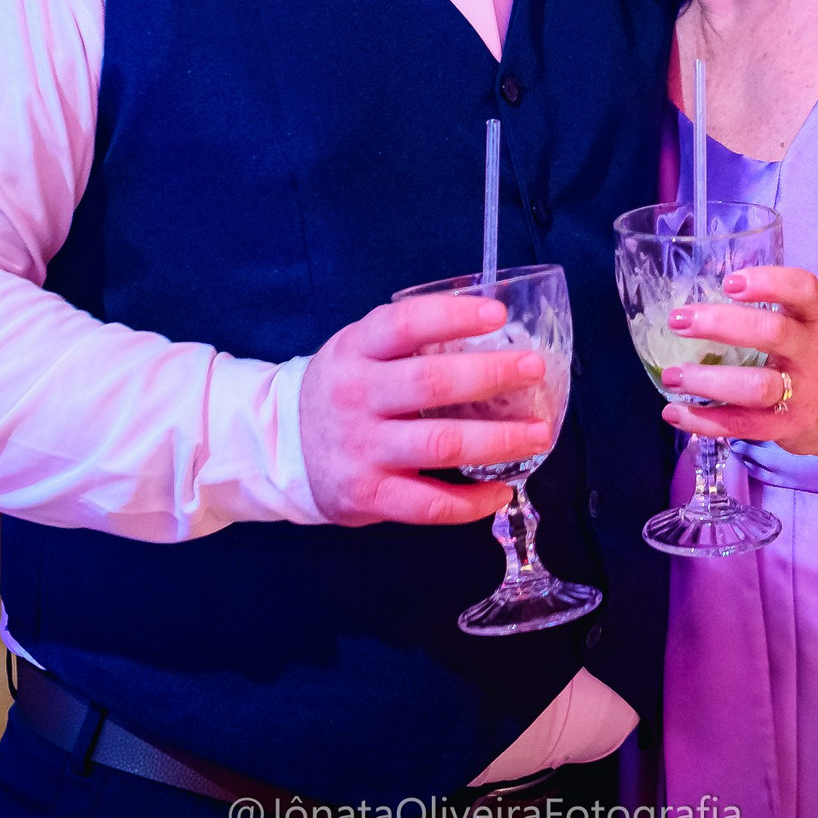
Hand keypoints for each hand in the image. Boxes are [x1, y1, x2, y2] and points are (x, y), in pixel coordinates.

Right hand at [299, 292, 552, 525]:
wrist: (278, 445)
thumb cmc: (340, 390)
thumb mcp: (357, 350)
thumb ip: (407, 338)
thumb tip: (489, 324)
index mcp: (355, 351)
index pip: (404, 325)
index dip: (453, 316)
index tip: (497, 313)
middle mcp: (356, 396)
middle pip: (430, 383)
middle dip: (491, 375)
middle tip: (534, 369)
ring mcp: (362, 448)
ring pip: (439, 445)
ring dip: (498, 440)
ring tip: (538, 433)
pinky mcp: (367, 494)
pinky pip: (428, 504)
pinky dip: (471, 502)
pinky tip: (502, 491)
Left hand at [658, 266, 817, 458]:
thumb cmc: (809, 358)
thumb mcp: (804, 327)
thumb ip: (765, 311)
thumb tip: (696, 303)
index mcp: (815, 321)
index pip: (804, 291)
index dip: (769, 283)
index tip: (729, 282)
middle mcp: (812, 354)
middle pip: (773, 333)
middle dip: (721, 324)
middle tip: (679, 320)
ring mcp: (800, 394)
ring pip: (756, 387)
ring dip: (707, 381)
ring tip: (673, 376)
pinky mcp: (785, 428)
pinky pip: (742, 426)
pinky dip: (704, 421)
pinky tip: (675, 412)